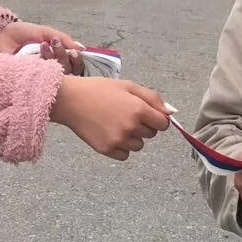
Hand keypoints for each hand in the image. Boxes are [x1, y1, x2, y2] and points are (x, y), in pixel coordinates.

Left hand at [0, 22, 83, 74]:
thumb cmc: (20, 33)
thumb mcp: (45, 32)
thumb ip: (63, 39)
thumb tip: (82, 48)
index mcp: (55, 60)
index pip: (75, 67)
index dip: (77, 61)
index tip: (74, 52)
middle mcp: (49, 72)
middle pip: (69, 73)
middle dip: (63, 57)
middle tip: (54, 45)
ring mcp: (38, 78)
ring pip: (58, 78)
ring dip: (54, 59)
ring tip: (43, 46)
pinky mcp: (25, 83)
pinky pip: (41, 80)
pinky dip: (43, 65)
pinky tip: (38, 53)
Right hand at [49, 76, 169, 160]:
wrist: (71, 100)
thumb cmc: (98, 89)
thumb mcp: (128, 86)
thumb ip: (152, 98)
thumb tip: (170, 112)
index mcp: (138, 109)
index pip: (163, 124)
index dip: (157, 118)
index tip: (147, 114)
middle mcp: (131, 127)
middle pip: (151, 134)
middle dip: (143, 126)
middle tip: (125, 114)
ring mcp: (118, 140)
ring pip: (139, 146)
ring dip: (132, 138)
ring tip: (116, 123)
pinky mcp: (107, 150)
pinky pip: (125, 155)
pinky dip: (121, 148)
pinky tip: (109, 133)